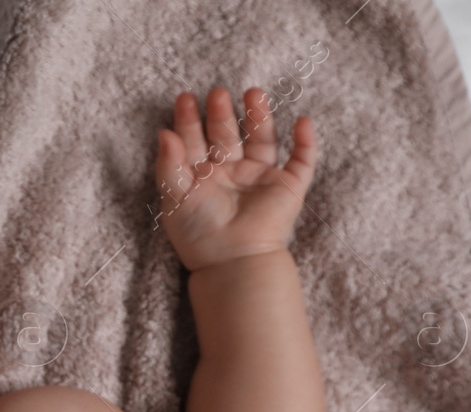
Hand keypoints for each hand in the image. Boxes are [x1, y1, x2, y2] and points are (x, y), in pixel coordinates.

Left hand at [154, 87, 317, 270]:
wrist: (232, 261)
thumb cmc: (198, 235)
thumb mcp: (174, 198)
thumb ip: (168, 165)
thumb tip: (163, 132)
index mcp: (202, 177)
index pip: (195, 141)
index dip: (189, 120)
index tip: (184, 98)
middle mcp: (231, 174)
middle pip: (227, 135)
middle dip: (221, 114)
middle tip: (216, 93)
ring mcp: (260, 178)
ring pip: (263, 139)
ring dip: (260, 116)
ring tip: (253, 93)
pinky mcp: (288, 187)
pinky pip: (302, 160)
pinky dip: (306, 142)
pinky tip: (303, 121)